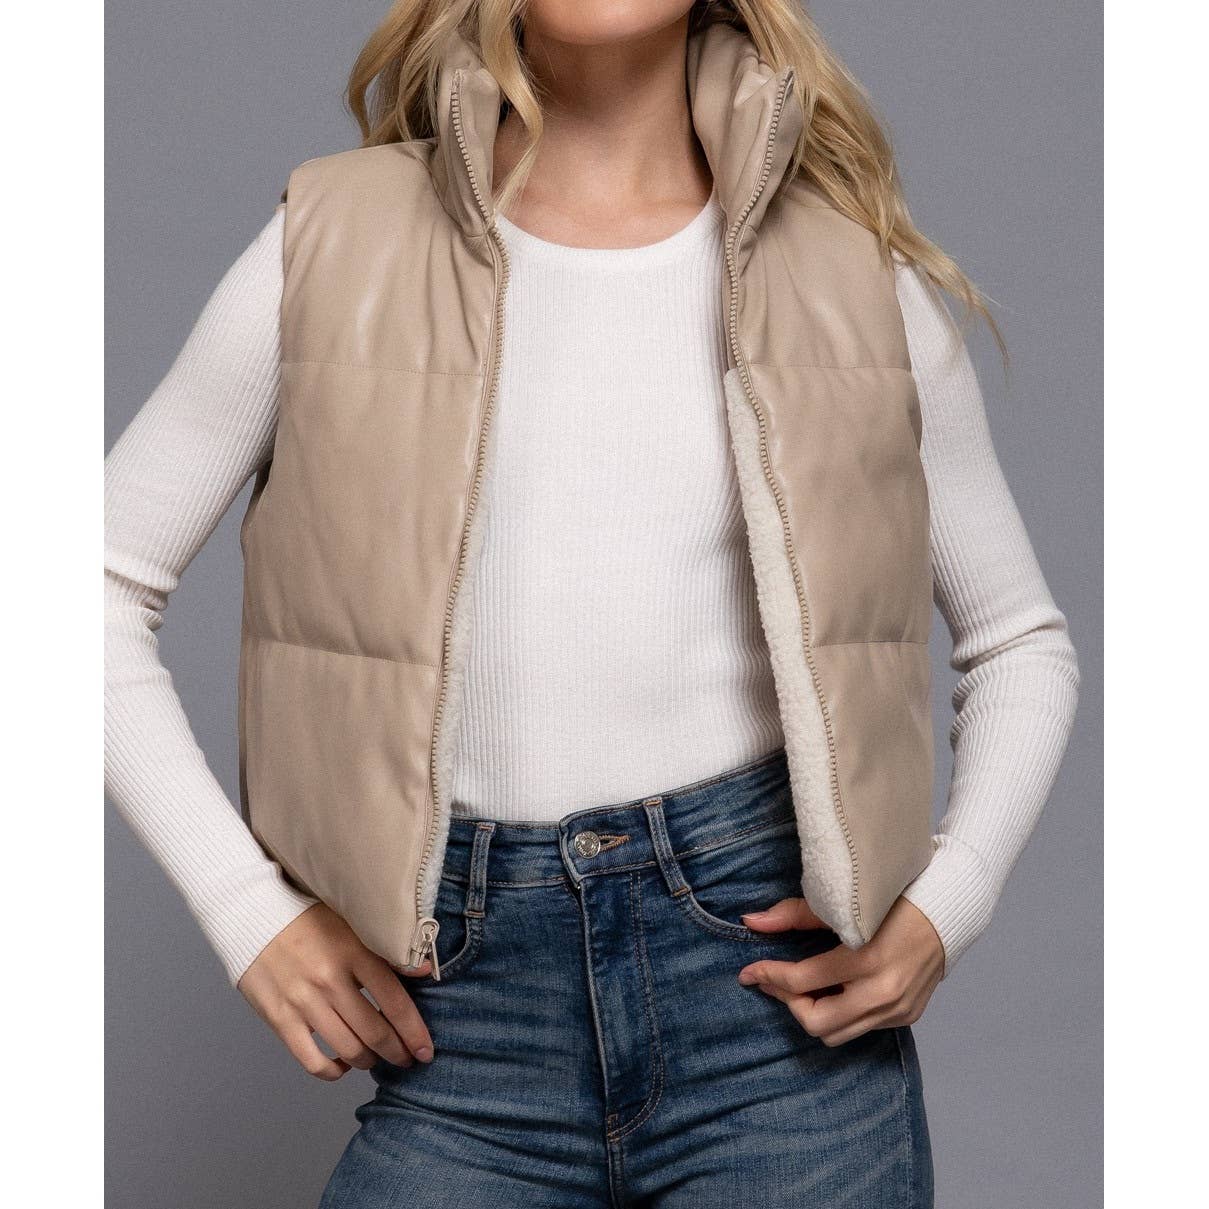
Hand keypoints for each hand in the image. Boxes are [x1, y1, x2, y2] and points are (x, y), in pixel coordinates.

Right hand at [236, 903, 434, 1079]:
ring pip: (348, 1049)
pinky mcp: (280, 1019)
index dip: (414, 1031)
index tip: (426, 1050)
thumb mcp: (353, 924)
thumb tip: (426, 970)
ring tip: (377, 1059)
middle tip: (407, 1060)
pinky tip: (343, 1065)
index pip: (394, 1001)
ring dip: (369, 1061)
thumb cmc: (310, 921)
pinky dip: (332, 1071)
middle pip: (375, 1032)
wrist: (255, 916)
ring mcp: (304, 1002)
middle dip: (397, 1052)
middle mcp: (331, 980)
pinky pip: (311, 1060)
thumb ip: (387, 950)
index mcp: (354, 953)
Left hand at [737, 895, 944, 1045]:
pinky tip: (835, 989)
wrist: (947, 911)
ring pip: (838, 1034)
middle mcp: (883, 992)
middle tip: (777, 981)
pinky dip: (841, 1013)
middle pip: (816, 1023)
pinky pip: (861, 1028)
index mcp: (866, 960)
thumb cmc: (893, 899)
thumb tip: (751, 922)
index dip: (769, 975)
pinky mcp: (907, 1016)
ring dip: (813, 1012)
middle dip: (789, 1002)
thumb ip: (793, 915)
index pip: (803, 981)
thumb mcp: (842, 903)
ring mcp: (897, 1009)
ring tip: (802, 986)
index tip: (748, 971)